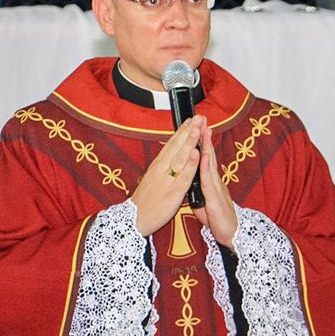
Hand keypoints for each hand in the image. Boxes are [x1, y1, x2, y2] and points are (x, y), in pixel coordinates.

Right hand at [131, 116, 203, 235]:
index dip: (183, 131)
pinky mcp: (173, 191)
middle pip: (177, 145)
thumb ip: (162, 166)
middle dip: (189, 130)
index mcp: (158, 165)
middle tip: (199, 116)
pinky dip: (190, 164)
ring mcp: (167, 179)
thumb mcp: (153, 178)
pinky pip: (183, 176)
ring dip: (190, 141)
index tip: (192, 119)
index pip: (172, 144)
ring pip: (180, 156)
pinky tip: (196, 154)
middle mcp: (162, 168)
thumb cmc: (146, 200)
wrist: (135, 218)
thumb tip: (171, 156)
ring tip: (199, 128)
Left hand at [192, 123, 237, 248]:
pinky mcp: (216, 199)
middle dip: (204, 138)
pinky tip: (204, 156)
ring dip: (206, 147)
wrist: (231, 234)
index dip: (200, 143)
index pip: (203, 158)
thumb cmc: (216, 219)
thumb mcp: (203, 200)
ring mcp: (216, 189)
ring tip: (204, 131)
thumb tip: (191, 182)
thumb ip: (198, 189)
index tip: (197, 127)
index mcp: (209, 182)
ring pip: (209, 165)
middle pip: (208, 156)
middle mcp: (214, 181)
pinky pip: (209, 181)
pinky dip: (205, 167)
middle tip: (202, 120)